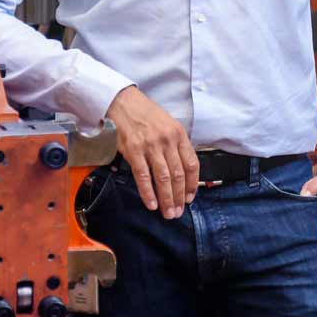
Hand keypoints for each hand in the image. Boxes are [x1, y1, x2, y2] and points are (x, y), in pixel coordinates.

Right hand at [105, 85, 199, 219]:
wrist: (124, 103)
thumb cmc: (147, 115)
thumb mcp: (168, 125)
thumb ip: (176, 145)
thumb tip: (182, 170)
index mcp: (179, 134)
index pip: (192, 164)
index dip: (193, 184)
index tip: (190, 197)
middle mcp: (167, 141)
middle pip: (178, 174)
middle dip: (179, 196)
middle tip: (178, 212)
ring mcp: (151, 146)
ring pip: (163, 178)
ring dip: (166, 198)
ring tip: (167, 212)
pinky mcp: (134, 151)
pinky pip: (143, 176)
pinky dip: (148, 192)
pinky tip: (151, 204)